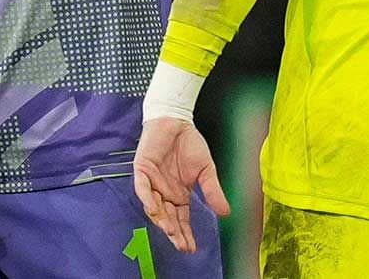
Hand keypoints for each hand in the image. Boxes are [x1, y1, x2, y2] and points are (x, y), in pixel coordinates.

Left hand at [133, 117, 230, 252]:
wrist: (177, 120)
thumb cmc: (190, 144)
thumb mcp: (206, 170)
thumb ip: (212, 190)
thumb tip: (226, 213)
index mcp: (179, 195)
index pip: (181, 219)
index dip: (185, 233)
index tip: (191, 247)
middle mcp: (164, 193)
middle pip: (168, 217)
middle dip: (174, 232)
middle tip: (181, 245)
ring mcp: (152, 182)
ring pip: (154, 206)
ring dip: (161, 219)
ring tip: (171, 231)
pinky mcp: (142, 170)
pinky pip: (142, 188)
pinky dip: (147, 198)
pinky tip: (155, 208)